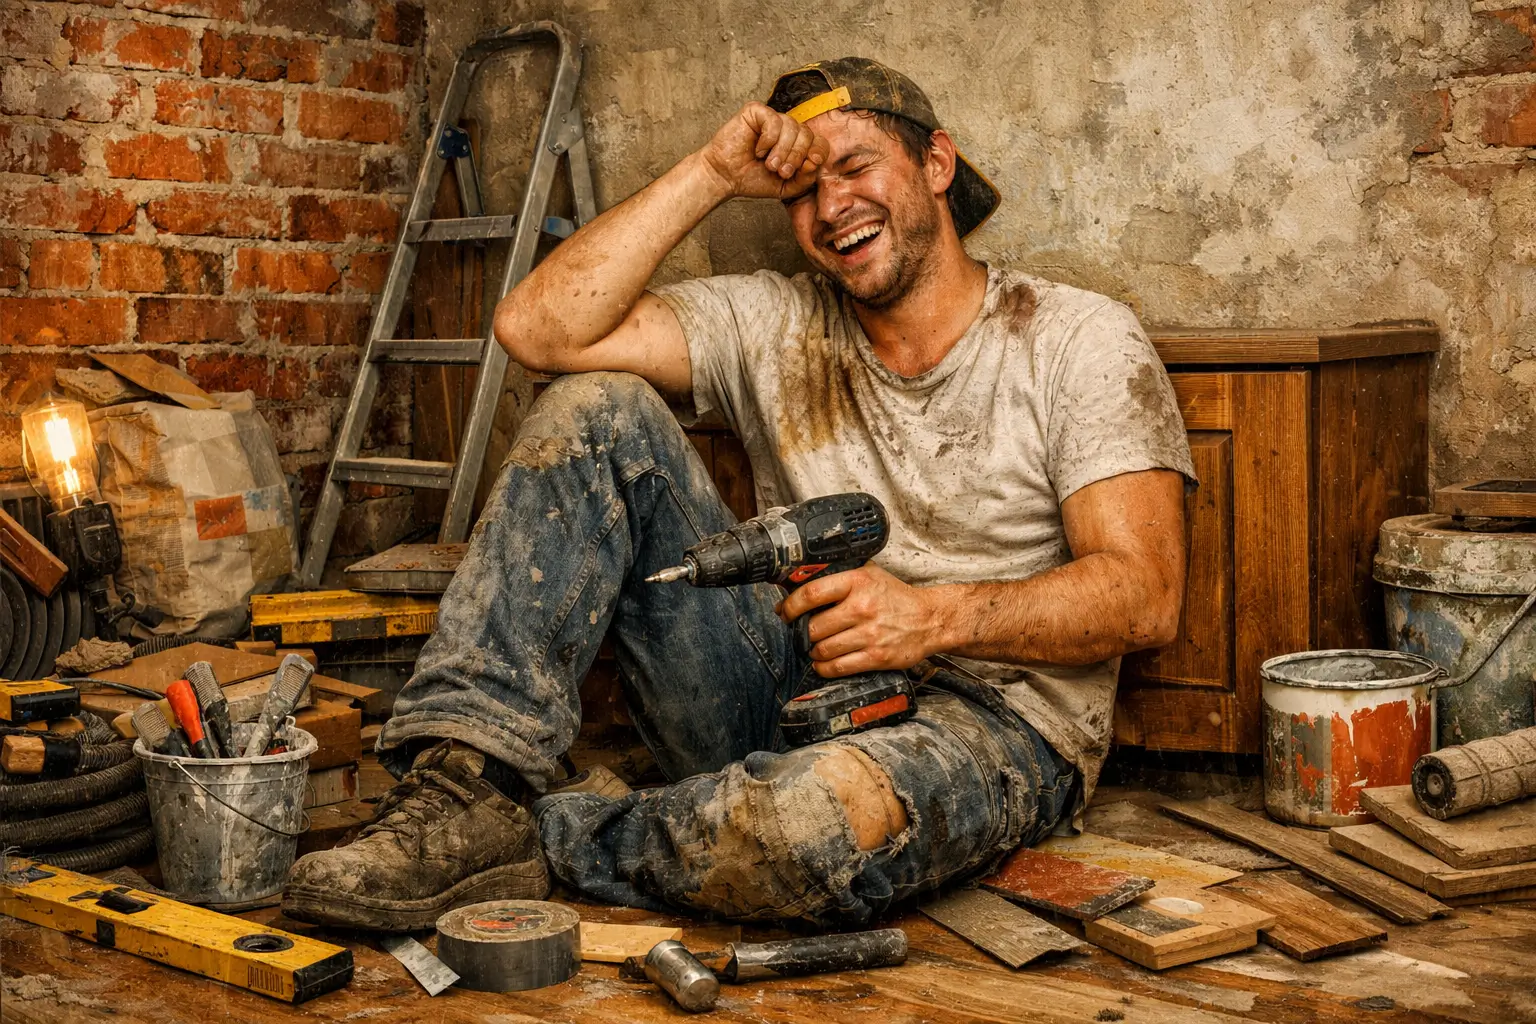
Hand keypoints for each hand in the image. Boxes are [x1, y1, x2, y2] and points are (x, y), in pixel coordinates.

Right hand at [698, 102, 827, 200]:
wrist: (726, 177)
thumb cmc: (753, 179)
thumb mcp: (786, 186)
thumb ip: (805, 178)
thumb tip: (814, 161)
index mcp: (796, 144)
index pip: (819, 141)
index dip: (818, 152)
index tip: (808, 166)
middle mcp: (787, 129)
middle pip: (807, 134)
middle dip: (796, 156)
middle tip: (781, 171)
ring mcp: (772, 119)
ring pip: (792, 127)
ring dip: (782, 151)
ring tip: (768, 164)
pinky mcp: (756, 111)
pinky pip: (774, 121)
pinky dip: (768, 140)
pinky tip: (758, 150)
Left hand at [778, 564, 945, 677]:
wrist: (930, 619)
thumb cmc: (895, 597)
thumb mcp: (869, 575)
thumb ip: (839, 577)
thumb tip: (799, 584)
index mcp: (857, 582)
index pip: (812, 593)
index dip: (791, 606)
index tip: (785, 612)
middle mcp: (862, 607)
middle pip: (813, 627)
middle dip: (802, 633)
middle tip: (801, 634)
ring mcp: (870, 634)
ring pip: (823, 649)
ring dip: (813, 652)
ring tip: (814, 648)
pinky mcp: (876, 657)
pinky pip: (838, 667)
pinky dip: (824, 668)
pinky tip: (823, 663)